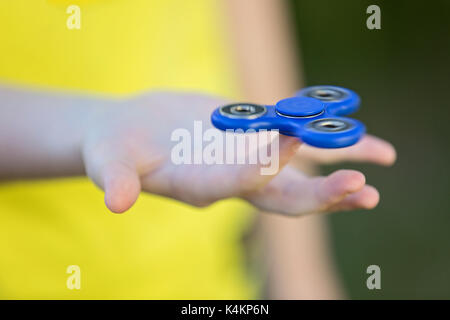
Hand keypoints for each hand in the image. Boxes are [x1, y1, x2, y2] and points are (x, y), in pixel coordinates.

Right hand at [82, 92, 395, 214]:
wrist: (131, 133)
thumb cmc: (115, 150)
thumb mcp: (110, 163)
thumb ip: (117, 180)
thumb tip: (115, 200)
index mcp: (204, 189)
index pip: (241, 185)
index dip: (264, 167)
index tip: (287, 142)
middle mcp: (233, 180)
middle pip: (284, 195)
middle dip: (321, 195)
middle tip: (360, 191)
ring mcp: (248, 158)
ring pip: (302, 169)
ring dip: (340, 169)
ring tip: (382, 163)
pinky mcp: (253, 134)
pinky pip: (296, 137)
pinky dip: (326, 136)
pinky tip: (359, 135)